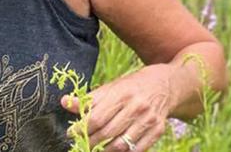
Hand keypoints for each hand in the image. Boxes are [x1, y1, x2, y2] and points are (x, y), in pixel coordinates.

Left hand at [60, 64, 175, 150]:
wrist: (165, 84)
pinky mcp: (158, 130)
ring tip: (94, 150)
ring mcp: (148, 120)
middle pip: (107, 133)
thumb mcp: (111, 87)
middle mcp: (137, 107)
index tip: (71, 133)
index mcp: (122, 94)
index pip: (97, 117)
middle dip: (90, 141)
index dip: (82, 128)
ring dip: (104, 151)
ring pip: (121, 145)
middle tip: (80, 144)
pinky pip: (137, 150)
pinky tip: (112, 151)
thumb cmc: (132, 87)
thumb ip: (89, 99)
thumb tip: (65, 102)